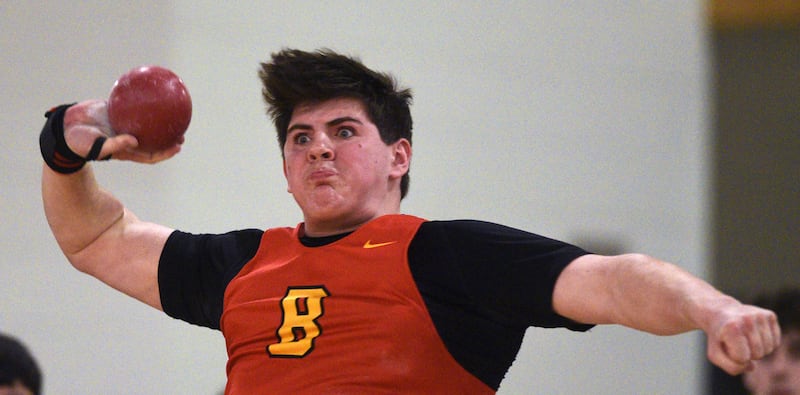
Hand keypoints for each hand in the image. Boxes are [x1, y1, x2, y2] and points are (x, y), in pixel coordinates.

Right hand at [63, 99, 181, 163]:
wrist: (64, 128)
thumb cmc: (79, 142)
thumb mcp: (96, 146)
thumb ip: (114, 145)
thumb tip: (134, 141)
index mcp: (126, 149)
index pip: (150, 154)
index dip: (165, 152)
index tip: (178, 147)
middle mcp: (126, 138)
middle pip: (152, 139)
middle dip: (167, 137)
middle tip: (181, 130)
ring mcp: (121, 125)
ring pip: (144, 122)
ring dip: (157, 119)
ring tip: (171, 111)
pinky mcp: (114, 112)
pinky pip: (130, 105)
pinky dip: (139, 100)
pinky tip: (149, 90)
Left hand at [705, 302, 779, 374]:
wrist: (721, 313)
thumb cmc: (719, 337)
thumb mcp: (715, 354)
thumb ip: (731, 367)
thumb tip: (752, 367)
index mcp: (732, 327)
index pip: (743, 358)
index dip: (735, 357)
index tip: (727, 345)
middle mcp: (747, 319)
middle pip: (758, 354)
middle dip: (748, 354)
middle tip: (737, 342)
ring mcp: (760, 316)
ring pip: (769, 349)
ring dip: (758, 350)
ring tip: (745, 338)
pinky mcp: (770, 315)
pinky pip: (776, 342)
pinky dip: (767, 344)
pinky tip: (754, 335)